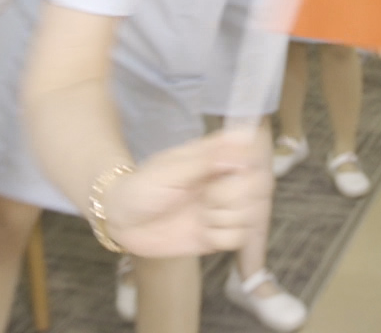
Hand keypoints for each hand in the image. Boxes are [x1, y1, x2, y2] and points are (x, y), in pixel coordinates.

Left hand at [102, 128, 271, 257]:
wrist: (121, 220)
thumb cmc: (141, 186)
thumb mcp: (171, 169)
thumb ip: (207, 159)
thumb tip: (242, 142)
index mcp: (216, 158)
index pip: (253, 154)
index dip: (252, 164)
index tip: (237, 170)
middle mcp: (224, 182)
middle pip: (259, 187)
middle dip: (235, 195)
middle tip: (209, 196)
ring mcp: (222, 208)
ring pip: (250, 214)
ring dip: (225, 217)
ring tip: (202, 214)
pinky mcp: (217, 234)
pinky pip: (237, 238)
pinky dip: (220, 237)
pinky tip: (203, 231)